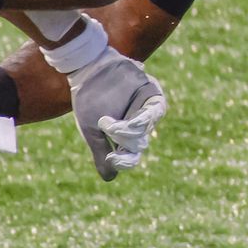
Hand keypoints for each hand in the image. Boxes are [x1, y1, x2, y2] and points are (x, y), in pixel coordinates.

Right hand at [63, 47, 165, 180]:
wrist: (89, 68)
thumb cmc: (89, 99)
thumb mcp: (91, 130)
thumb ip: (100, 153)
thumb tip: (110, 179)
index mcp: (122, 136)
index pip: (130, 156)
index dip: (124, 161)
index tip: (113, 158)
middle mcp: (137, 125)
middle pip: (139, 141)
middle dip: (126, 139)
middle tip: (109, 129)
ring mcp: (146, 110)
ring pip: (149, 127)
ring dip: (138, 129)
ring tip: (121, 125)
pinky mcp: (152, 94)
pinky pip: (158, 109)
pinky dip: (149, 115)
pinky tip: (134, 116)